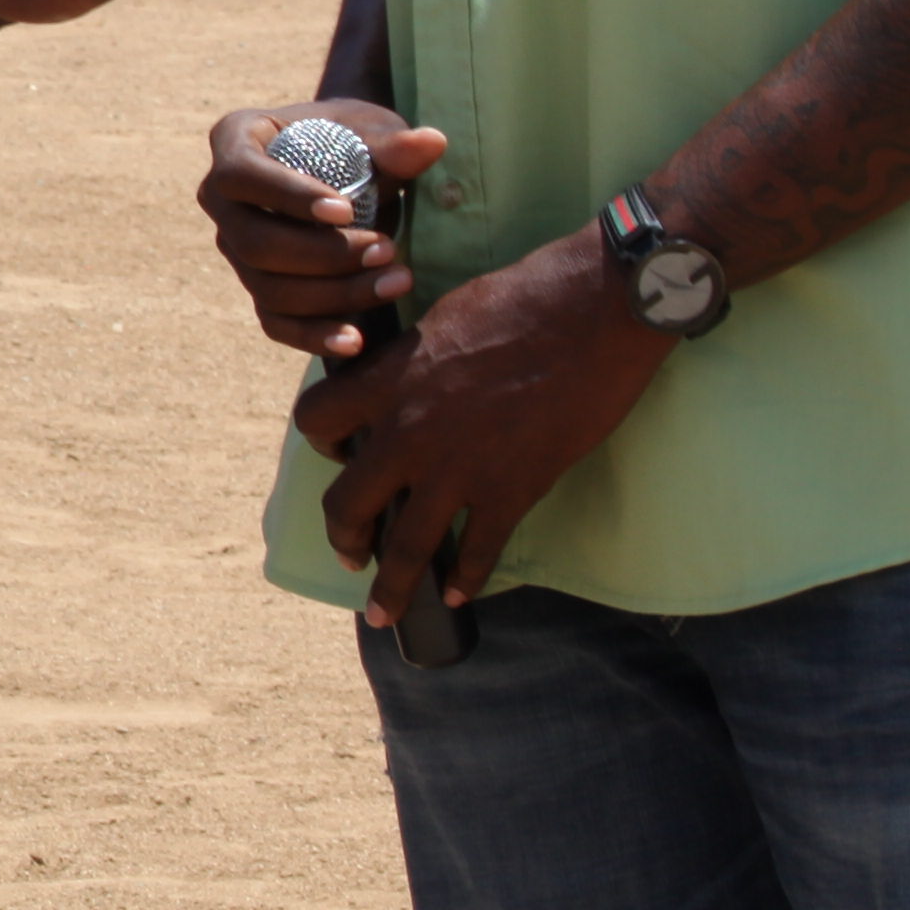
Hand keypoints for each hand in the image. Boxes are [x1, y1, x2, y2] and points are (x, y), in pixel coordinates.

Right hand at [196, 99, 448, 361]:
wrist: (345, 165)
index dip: (288, 198)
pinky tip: (356, 341)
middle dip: (325, 255)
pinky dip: (313, 336)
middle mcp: (220, 199)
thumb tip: (432, 143)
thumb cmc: (351, 139)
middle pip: (256, 243)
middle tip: (387, 248)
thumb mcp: (370, 131)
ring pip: (269, 288)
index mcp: (234, 141)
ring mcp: (235, 248)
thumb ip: (393, 143)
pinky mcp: (257, 285)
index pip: (243, 176)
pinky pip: (275, 322)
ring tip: (396, 280)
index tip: (347, 211)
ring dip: (335, 293)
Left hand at [290, 230, 667, 635]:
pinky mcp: (511, 490)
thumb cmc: (524, 299)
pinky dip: (467, 578)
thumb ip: (413, 358)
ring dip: (392, 585)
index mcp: (388, 379)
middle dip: (343, 534)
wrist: (594, 312)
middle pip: (345, 500)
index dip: (320, 441)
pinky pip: (477, 551)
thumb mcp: (444, 317)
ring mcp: (458, 467)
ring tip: (384, 610)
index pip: (315, 419)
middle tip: (350, 552)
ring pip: (405, 545)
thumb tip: (399, 376)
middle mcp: (409, 430)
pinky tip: (460, 594)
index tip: (336, 455)